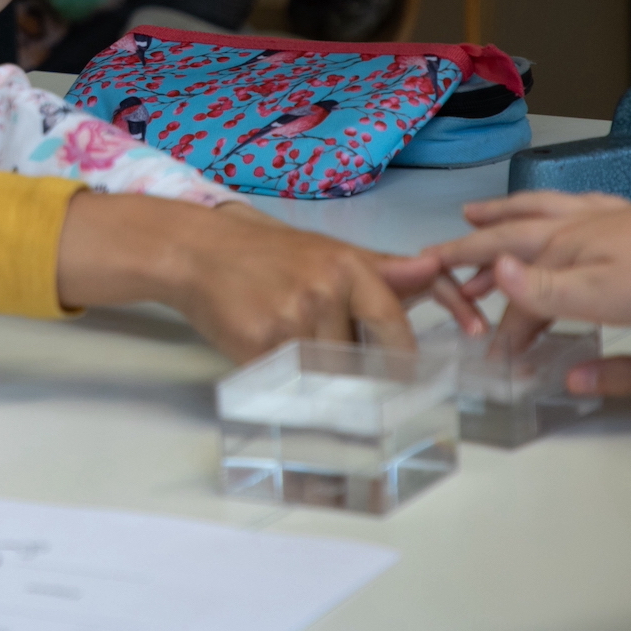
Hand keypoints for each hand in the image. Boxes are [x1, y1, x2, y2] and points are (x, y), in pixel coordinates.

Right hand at [55, 193, 474, 361]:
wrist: (196, 251)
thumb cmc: (265, 252)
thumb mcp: (327, 250)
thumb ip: (384, 267)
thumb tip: (435, 268)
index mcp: (348, 267)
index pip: (394, 328)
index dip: (402, 361)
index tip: (406, 380)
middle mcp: (324, 291)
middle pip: (362, 360)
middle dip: (357, 374)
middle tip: (348, 377)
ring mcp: (291, 319)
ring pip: (327, 375)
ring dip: (317, 376)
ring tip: (293, 349)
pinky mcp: (259, 344)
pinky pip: (291, 380)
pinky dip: (286, 378)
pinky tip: (270, 353)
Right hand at [429, 189, 630, 348]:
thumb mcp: (597, 298)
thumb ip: (541, 291)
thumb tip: (493, 275)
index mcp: (558, 249)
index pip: (511, 285)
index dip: (494, 318)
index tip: (474, 340)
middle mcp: (569, 226)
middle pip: (508, 233)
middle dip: (471, 245)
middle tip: (443, 253)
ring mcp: (597, 217)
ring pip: (535, 210)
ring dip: (501, 214)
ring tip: (478, 212)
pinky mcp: (626, 216)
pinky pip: (577, 202)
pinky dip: (555, 203)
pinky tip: (562, 206)